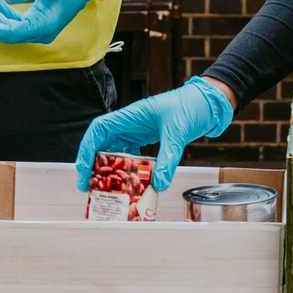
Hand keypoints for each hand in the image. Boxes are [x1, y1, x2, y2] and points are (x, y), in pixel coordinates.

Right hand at [75, 77, 233, 190]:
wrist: (209, 102)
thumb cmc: (191, 106)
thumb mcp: (178, 132)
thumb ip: (168, 158)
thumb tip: (159, 184)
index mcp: (130, 115)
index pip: (99, 130)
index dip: (87, 149)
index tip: (83, 170)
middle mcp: (130, 123)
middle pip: (103, 144)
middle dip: (94, 165)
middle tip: (89, 187)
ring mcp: (138, 131)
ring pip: (116, 152)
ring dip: (111, 170)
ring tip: (107, 190)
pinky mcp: (148, 139)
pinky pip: (133, 156)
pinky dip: (130, 170)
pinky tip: (132, 183)